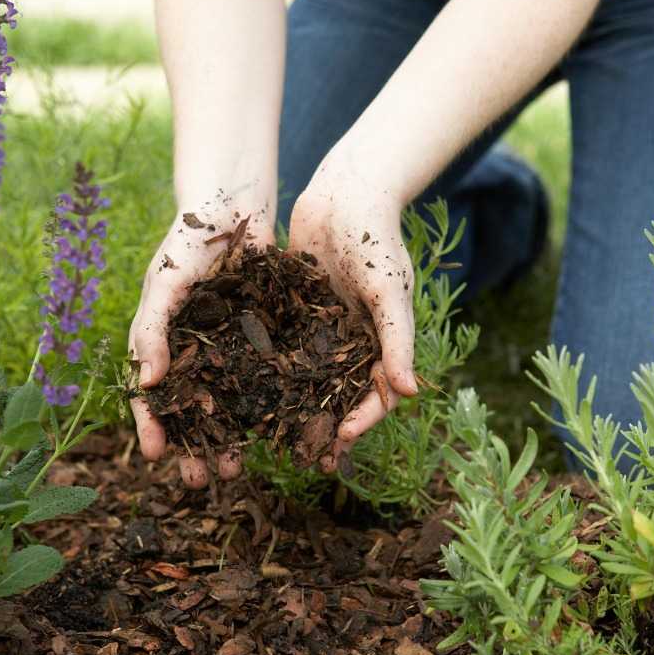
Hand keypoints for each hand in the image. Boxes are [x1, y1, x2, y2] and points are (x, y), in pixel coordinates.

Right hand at [129, 205, 274, 487]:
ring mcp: (231, 350)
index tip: (157, 458)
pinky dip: (272, 408)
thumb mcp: (165, 282)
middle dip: (197, 446)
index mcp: (163, 342)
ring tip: (240, 466)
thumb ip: (152, 329)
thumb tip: (145, 383)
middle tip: (204, 479)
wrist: (238, 205)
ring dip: (233, 437)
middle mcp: (196, 353)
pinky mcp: (266, 341)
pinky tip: (281, 431)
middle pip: (193, 411)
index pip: (151, 395)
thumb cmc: (190, 240)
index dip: (152, 427)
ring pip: (231, 404)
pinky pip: (268, 380)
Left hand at [289, 155, 417, 470]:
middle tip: (307, 461)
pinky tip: (242, 391)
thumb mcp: (389, 290)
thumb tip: (411, 392)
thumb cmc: (377, 239)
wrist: (346, 192)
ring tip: (273, 440)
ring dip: (294, 409)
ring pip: (308, 378)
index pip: (377, 394)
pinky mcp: (294, 311)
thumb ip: (398, 340)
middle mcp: (352, 341)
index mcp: (381, 342)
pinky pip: (281, 347)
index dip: (363, 420)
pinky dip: (268, 370)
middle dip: (326, 427)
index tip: (341, 441)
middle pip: (340, 396)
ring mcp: (322, 329)